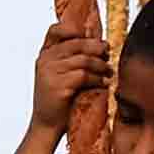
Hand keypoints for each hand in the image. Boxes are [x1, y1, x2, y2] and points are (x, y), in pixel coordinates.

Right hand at [27, 17, 108, 133]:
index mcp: (44, 54)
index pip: (55, 30)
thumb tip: (99, 43)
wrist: (46, 125)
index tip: (90, 36)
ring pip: (84, 60)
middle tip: (108, 53)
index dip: (73, 29)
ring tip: (109, 72)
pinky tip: (103, 84)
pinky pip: (84, 76)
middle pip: (77, 44)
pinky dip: (97, 79)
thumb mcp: (59, 74)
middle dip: (97, 48)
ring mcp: (50, 73)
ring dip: (101, 66)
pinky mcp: (58, 86)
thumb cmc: (58, 100)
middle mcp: (45, 60)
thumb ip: (70, 58)